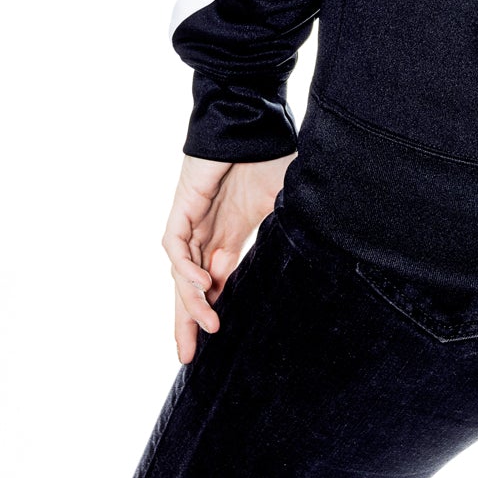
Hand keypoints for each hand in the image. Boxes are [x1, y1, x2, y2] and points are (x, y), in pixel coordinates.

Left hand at [163, 150, 294, 364]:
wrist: (252, 119)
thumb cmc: (271, 153)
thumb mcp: (281, 202)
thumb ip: (282, 230)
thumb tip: (303, 258)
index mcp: (228, 232)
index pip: (212, 280)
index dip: (211, 307)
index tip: (218, 337)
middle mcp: (206, 230)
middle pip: (189, 284)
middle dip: (187, 320)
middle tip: (189, 358)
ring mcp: (192, 218)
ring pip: (180, 271)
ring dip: (191, 301)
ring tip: (208, 326)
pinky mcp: (183, 205)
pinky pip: (175, 245)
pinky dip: (184, 267)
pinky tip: (202, 283)